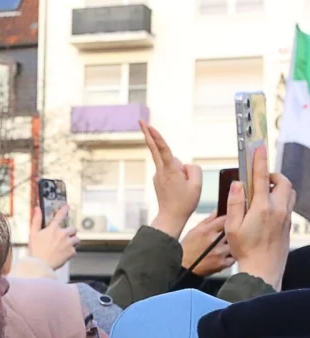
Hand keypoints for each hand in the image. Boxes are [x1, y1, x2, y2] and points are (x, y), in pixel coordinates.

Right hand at [28, 203, 78, 269]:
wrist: (40, 265)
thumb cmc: (35, 250)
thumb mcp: (33, 234)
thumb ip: (36, 220)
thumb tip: (37, 208)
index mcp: (52, 229)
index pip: (59, 216)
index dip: (64, 210)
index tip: (67, 206)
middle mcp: (62, 234)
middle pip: (73, 229)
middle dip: (71, 233)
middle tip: (65, 238)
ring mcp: (68, 243)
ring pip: (77, 239)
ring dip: (73, 242)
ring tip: (66, 247)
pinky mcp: (71, 252)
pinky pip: (75, 251)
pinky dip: (70, 253)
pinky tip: (63, 255)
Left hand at [142, 122, 202, 238]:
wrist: (171, 217)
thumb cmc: (185, 202)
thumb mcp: (197, 184)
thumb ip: (193, 169)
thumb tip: (184, 164)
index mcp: (170, 171)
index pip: (162, 149)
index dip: (156, 136)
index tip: (148, 127)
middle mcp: (161, 171)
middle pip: (156, 149)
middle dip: (149, 134)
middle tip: (141, 121)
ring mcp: (158, 175)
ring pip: (172, 164)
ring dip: (180, 170)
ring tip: (183, 187)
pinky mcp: (158, 179)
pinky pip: (171, 171)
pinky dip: (178, 175)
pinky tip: (179, 187)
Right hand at [179, 214, 233, 276]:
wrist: (183, 267)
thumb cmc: (187, 249)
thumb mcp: (194, 231)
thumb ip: (207, 221)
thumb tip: (217, 212)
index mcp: (206, 231)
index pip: (225, 219)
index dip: (230, 219)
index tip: (231, 221)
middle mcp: (214, 241)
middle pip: (232, 231)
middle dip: (232, 232)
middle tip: (230, 234)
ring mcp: (219, 252)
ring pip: (235, 244)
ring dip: (233, 244)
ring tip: (228, 246)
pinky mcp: (222, 263)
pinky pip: (233, 257)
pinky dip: (231, 256)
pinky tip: (225, 255)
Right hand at [225, 145, 295, 288]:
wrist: (263, 269)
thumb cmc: (245, 250)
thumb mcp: (232, 227)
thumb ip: (235, 203)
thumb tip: (238, 185)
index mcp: (262, 208)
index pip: (260, 177)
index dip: (259, 160)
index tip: (258, 147)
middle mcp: (278, 210)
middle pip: (282, 181)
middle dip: (272, 175)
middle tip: (260, 178)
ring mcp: (286, 217)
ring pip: (289, 192)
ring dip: (278, 186)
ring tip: (264, 192)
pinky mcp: (288, 224)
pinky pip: (289, 204)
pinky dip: (280, 198)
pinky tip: (268, 208)